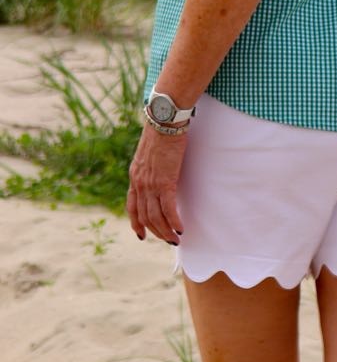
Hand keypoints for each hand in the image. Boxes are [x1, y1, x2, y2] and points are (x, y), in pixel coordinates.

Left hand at [127, 124, 186, 243]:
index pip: (131, 207)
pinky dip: (174, 221)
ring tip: (176, 239)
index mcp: (134, 177)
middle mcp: (139, 184)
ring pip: (156, 216)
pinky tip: (181, 228)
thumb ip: (150, 166)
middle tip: (168, 240)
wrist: (164, 122)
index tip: (142, 235)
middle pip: (145, 216)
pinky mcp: (165, 182)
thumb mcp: (149, 153)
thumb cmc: (161, 132)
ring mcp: (151, 184)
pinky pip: (168, 209)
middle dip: (156, 232)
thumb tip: (159, 171)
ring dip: (166, 231)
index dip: (136, 223)